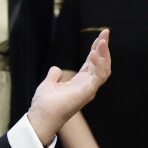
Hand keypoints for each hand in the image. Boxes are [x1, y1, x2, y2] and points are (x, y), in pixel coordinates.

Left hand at [27, 30, 109, 144]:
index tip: (100, 36)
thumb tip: (56, 68)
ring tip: (102, 40)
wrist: (41, 116)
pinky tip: (95, 52)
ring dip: (104, 53)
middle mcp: (87, 85)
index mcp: (80, 82)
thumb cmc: (45, 103)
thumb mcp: (49, 83)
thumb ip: (55, 75)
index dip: (96, 50)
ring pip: (103, 68)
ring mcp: (89, 89)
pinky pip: (98, 76)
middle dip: (104, 47)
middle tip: (105, 32)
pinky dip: (98, 64)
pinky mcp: (87, 92)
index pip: (92, 63)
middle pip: (100, 63)